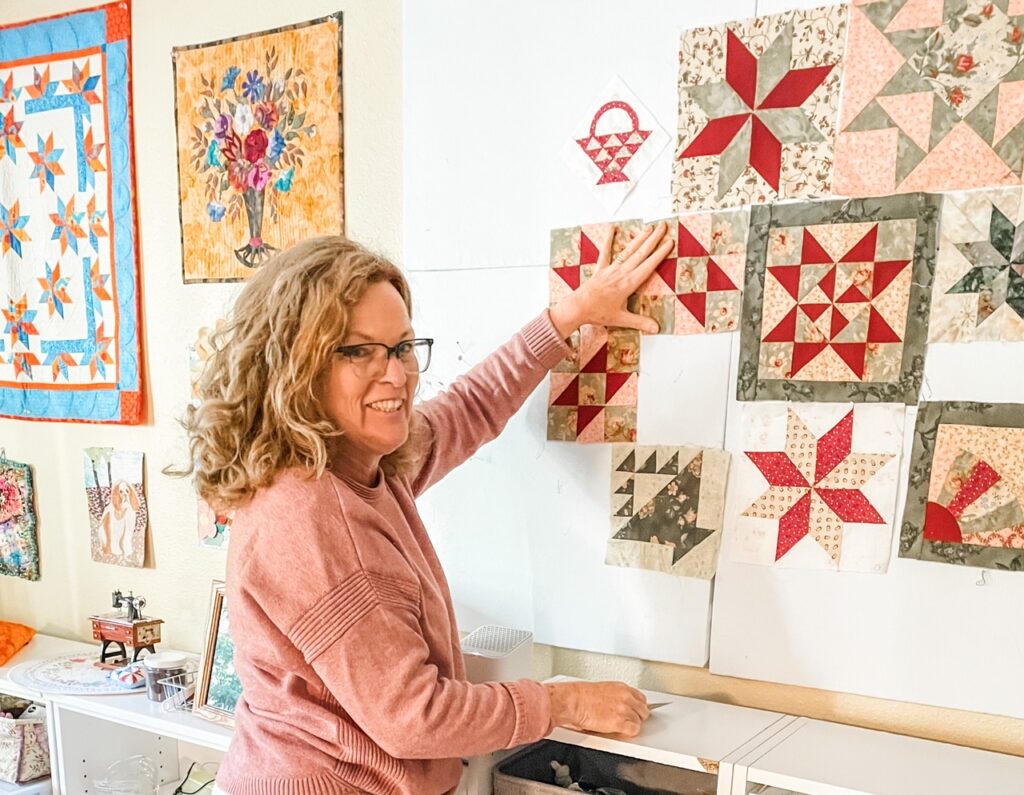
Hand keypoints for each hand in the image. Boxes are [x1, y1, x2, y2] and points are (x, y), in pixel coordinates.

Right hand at [545, 680, 650, 737]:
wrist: (572, 701)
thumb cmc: (580, 695)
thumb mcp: (602, 689)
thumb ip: (615, 696)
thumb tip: (618, 704)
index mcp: (621, 687)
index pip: (641, 698)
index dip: (638, 707)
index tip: (635, 711)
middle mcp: (625, 697)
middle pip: (643, 710)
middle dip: (638, 716)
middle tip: (630, 720)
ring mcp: (624, 710)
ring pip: (639, 721)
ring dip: (632, 725)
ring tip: (622, 726)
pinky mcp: (619, 722)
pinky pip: (633, 730)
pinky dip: (628, 733)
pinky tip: (621, 731)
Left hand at [549, 221, 673, 338]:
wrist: (577, 308)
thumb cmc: (598, 313)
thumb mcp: (621, 319)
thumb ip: (640, 322)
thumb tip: (657, 328)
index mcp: (629, 283)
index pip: (649, 266)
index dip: (660, 253)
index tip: (670, 242)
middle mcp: (621, 273)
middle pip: (641, 253)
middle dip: (654, 239)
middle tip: (663, 226)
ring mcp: (610, 269)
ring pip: (628, 251)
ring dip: (639, 238)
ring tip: (649, 227)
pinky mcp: (600, 269)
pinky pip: (605, 252)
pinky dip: (608, 240)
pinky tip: (612, 228)